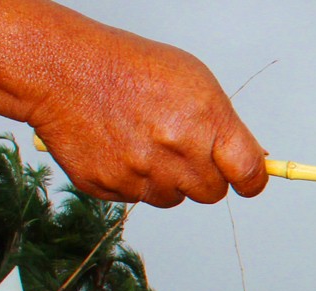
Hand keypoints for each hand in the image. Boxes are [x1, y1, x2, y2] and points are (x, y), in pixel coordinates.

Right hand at [29, 33, 266, 205]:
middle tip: (182, 148)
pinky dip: (132, 179)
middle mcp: (176, 153)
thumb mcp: (194, 81)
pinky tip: (119, 147)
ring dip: (167, 179)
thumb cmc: (130, 68)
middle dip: (204, 175)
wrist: (63, 70)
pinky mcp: (109, 187)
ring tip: (145, 142)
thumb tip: (253, 159)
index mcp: (205, 123)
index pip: (248, 173)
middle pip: (211, 192)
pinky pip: (136, 197)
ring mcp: (140, 174)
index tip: (247, 180)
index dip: (251, 180)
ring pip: (173, 198)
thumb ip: (225, 125)